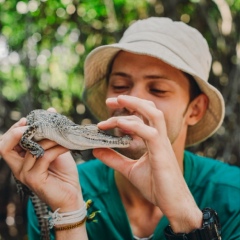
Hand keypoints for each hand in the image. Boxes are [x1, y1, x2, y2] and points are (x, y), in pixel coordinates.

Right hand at [0, 113, 82, 211]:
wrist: (72, 194)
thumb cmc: (63, 172)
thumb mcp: (56, 148)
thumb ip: (50, 133)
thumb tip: (49, 111)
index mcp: (21, 160)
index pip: (7, 142)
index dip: (15, 128)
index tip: (29, 119)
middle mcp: (18, 168)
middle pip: (5, 146)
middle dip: (20, 131)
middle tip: (37, 124)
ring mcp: (24, 174)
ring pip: (30, 148)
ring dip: (48, 139)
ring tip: (62, 136)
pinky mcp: (34, 179)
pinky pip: (43, 156)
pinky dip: (56, 148)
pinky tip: (67, 146)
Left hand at [93, 95, 201, 231]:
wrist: (173, 204)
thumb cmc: (156, 186)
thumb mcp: (129, 170)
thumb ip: (114, 159)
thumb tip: (96, 150)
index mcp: (153, 140)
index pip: (142, 117)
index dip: (127, 109)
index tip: (109, 109)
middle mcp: (159, 138)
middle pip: (150, 109)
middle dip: (131, 100)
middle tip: (111, 99)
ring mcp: (162, 144)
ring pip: (154, 115)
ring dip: (136, 105)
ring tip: (118, 100)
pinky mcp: (162, 154)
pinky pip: (150, 134)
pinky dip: (135, 126)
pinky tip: (120, 124)